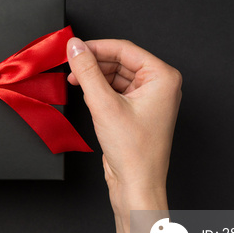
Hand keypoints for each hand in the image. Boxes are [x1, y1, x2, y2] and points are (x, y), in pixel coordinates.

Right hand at [66, 38, 181, 211]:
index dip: (96, 47)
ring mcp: (150, 98)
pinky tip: (87, 95)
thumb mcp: (104, 104)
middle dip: (94, 63)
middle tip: (71, 66)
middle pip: (120, 60)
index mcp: (163, 77)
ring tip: (76, 82)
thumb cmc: (133, 152)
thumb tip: (75, 47)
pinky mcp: (138, 110)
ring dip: (95, 77)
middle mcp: (160, 85)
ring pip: (116, 74)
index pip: (124, 49)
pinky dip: (100, 90)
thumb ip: (87, 71)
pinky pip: (116, 89)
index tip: (73, 48)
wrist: (136, 185)